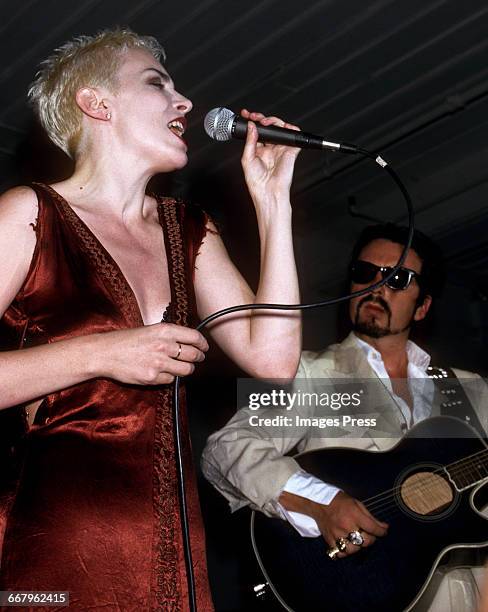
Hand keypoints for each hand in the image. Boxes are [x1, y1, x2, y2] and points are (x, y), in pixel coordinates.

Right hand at [91, 323, 207, 384]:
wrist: (104, 353)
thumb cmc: (125, 341)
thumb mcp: (150, 330)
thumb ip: (169, 335)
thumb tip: (188, 343)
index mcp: (164, 330)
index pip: (195, 337)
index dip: (203, 344)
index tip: (204, 347)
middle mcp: (164, 345)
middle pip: (194, 355)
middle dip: (198, 358)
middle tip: (196, 359)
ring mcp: (159, 362)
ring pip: (186, 370)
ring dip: (186, 370)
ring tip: (180, 368)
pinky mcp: (152, 377)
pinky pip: (170, 380)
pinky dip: (169, 378)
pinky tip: (161, 373)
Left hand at [240, 109, 300, 202]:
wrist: (268, 192)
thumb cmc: (257, 181)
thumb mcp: (247, 158)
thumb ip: (250, 141)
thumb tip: (252, 127)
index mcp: (259, 150)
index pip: (257, 132)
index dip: (253, 122)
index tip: (247, 115)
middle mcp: (270, 148)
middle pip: (269, 127)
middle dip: (262, 119)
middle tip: (255, 117)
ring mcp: (280, 149)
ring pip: (280, 128)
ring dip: (274, 121)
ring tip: (266, 122)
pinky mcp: (291, 151)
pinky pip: (294, 136)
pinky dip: (291, 128)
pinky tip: (283, 126)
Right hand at [311, 492, 387, 557]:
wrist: (319, 502)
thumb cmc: (340, 501)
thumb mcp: (357, 504)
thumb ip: (371, 517)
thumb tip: (385, 527)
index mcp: (354, 515)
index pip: (373, 528)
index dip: (381, 532)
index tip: (383, 532)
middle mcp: (346, 526)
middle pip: (365, 542)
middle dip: (371, 540)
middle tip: (369, 535)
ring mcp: (337, 534)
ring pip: (353, 550)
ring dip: (358, 547)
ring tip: (357, 541)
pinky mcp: (329, 539)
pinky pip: (339, 553)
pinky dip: (344, 552)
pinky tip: (346, 546)